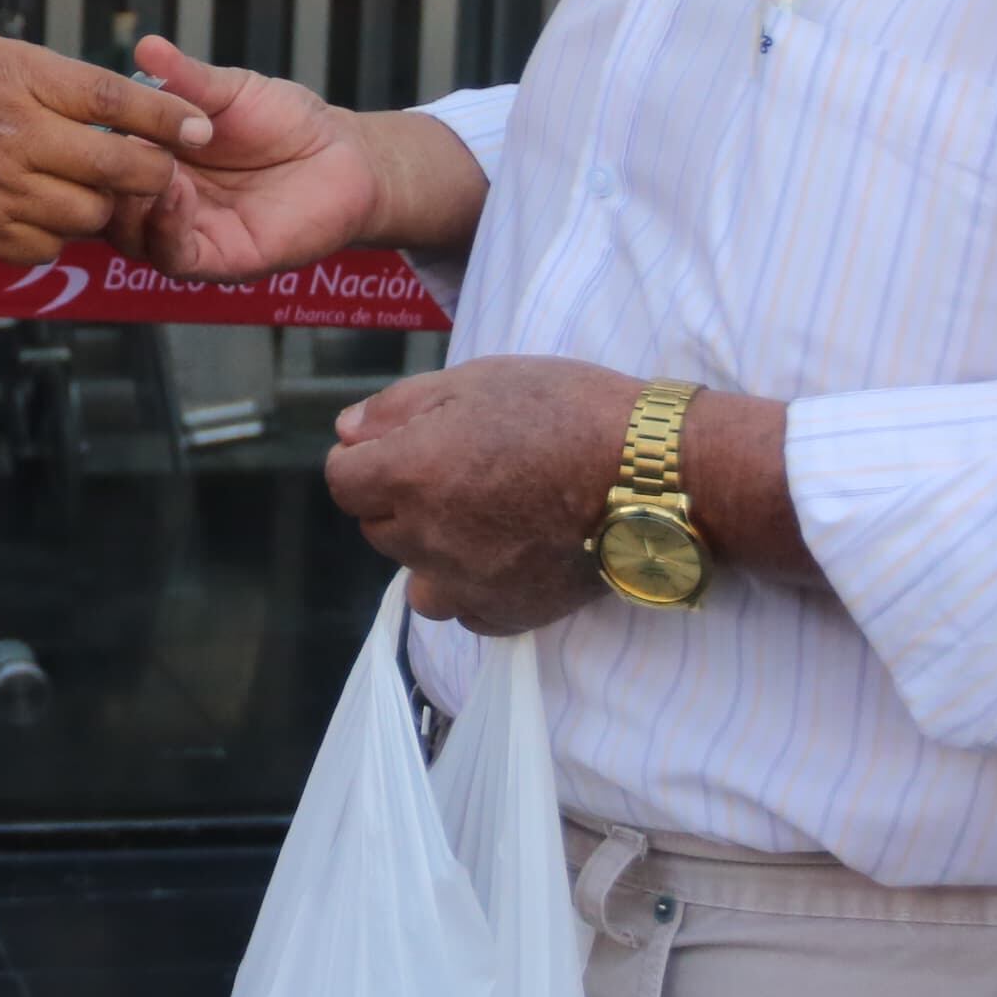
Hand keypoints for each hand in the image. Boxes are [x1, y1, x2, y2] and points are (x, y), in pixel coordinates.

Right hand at [0, 30, 213, 266]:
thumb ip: (50, 79)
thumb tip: (111, 100)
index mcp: (18, 77)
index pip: (116, 101)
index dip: (167, 116)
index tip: (201, 126)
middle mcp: (16, 136)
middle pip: (118, 167)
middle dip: (153, 171)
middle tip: (159, 168)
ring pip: (89, 215)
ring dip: (99, 204)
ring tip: (83, 188)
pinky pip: (46, 246)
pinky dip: (55, 233)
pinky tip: (40, 212)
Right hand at [107, 37, 487, 280]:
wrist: (344, 153)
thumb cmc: (285, 121)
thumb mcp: (229, 91)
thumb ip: (186, 78)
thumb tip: (145, 45)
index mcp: (154, 158)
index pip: (99, 159)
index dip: (86, 142)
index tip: (84, 115)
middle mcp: (161, 201)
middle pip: (102, 203)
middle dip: (98, 179)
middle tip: (107, 148)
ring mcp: (187, 232)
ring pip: (129, 237)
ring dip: (126, 206)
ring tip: (144, 168)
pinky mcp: (220, 260)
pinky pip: (176, 256)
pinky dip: (165, 229)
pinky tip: (174, 192)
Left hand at [332, 357, 810, 632]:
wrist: (653, 474)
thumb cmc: (567, 411)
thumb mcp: (478, 380)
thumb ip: (397, 408)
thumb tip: (346, 434)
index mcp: (410, 473)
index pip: (343, 481)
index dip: (367, 459)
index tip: (404, 446)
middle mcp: (425, 537)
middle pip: (377, 526)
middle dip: (400, 499)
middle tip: (459, 471)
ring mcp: (464, 584)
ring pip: (415, 576)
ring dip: (431, 550)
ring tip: (482, 518)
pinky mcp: (505, 615)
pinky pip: (463, 609)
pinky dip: (473, 586)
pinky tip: (510, 552)